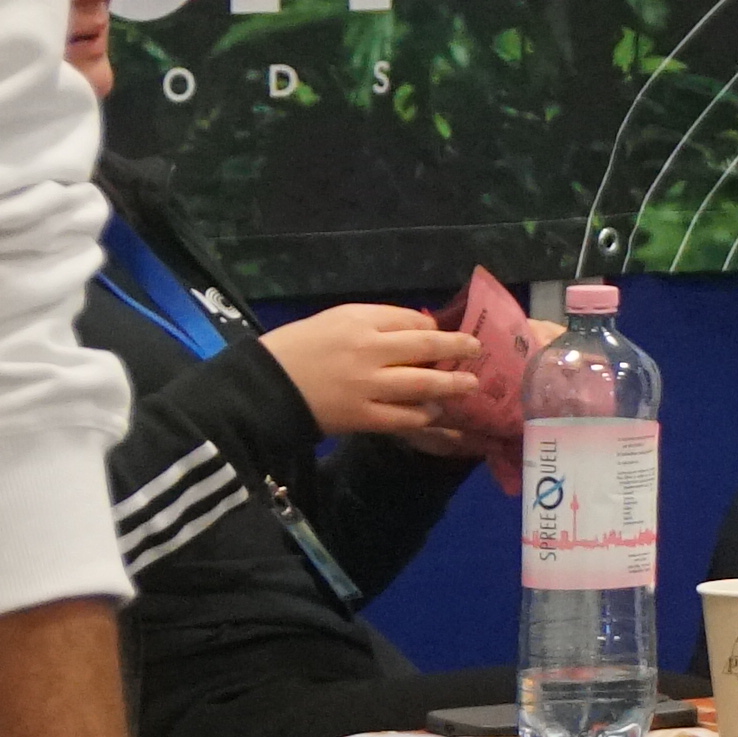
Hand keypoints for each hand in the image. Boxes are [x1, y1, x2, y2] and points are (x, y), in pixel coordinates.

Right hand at [264, 304, 477, 439]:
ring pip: (422, 383)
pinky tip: (434, 412)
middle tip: (477, 351)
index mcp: (358, 320)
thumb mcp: (332, 321)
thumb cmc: (294, 349)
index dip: (433, 328)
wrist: (260, 386)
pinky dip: (423, 414)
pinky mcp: (361, 416)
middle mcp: (368, 349)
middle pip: (425, 345)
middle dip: (456, 348)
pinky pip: (403, 417)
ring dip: (450, 385)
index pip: (409, 320)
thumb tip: (416, 329)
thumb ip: (373, 323)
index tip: (445, 333)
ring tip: (470, 386)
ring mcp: (367, 384)